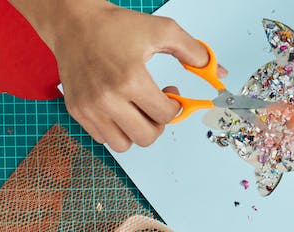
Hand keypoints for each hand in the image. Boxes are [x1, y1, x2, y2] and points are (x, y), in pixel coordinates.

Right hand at [51, 2, 222, 151]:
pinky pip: (102, 138)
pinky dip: (114, 129)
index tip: (170, 93)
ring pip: (123, 145)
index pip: (165, 115)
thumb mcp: (162, 31)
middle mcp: (107, 98)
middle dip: (157, 123)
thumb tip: (218, 72)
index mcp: (130, 79)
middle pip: (146, 137)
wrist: (75, 24)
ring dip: (135, 131)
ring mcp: (90, 108)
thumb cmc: (115, 26)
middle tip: (155, 105)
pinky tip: (117, 107)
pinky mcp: (77, 112)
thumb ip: (194, 52)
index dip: (174, 107)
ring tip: (135, 110)